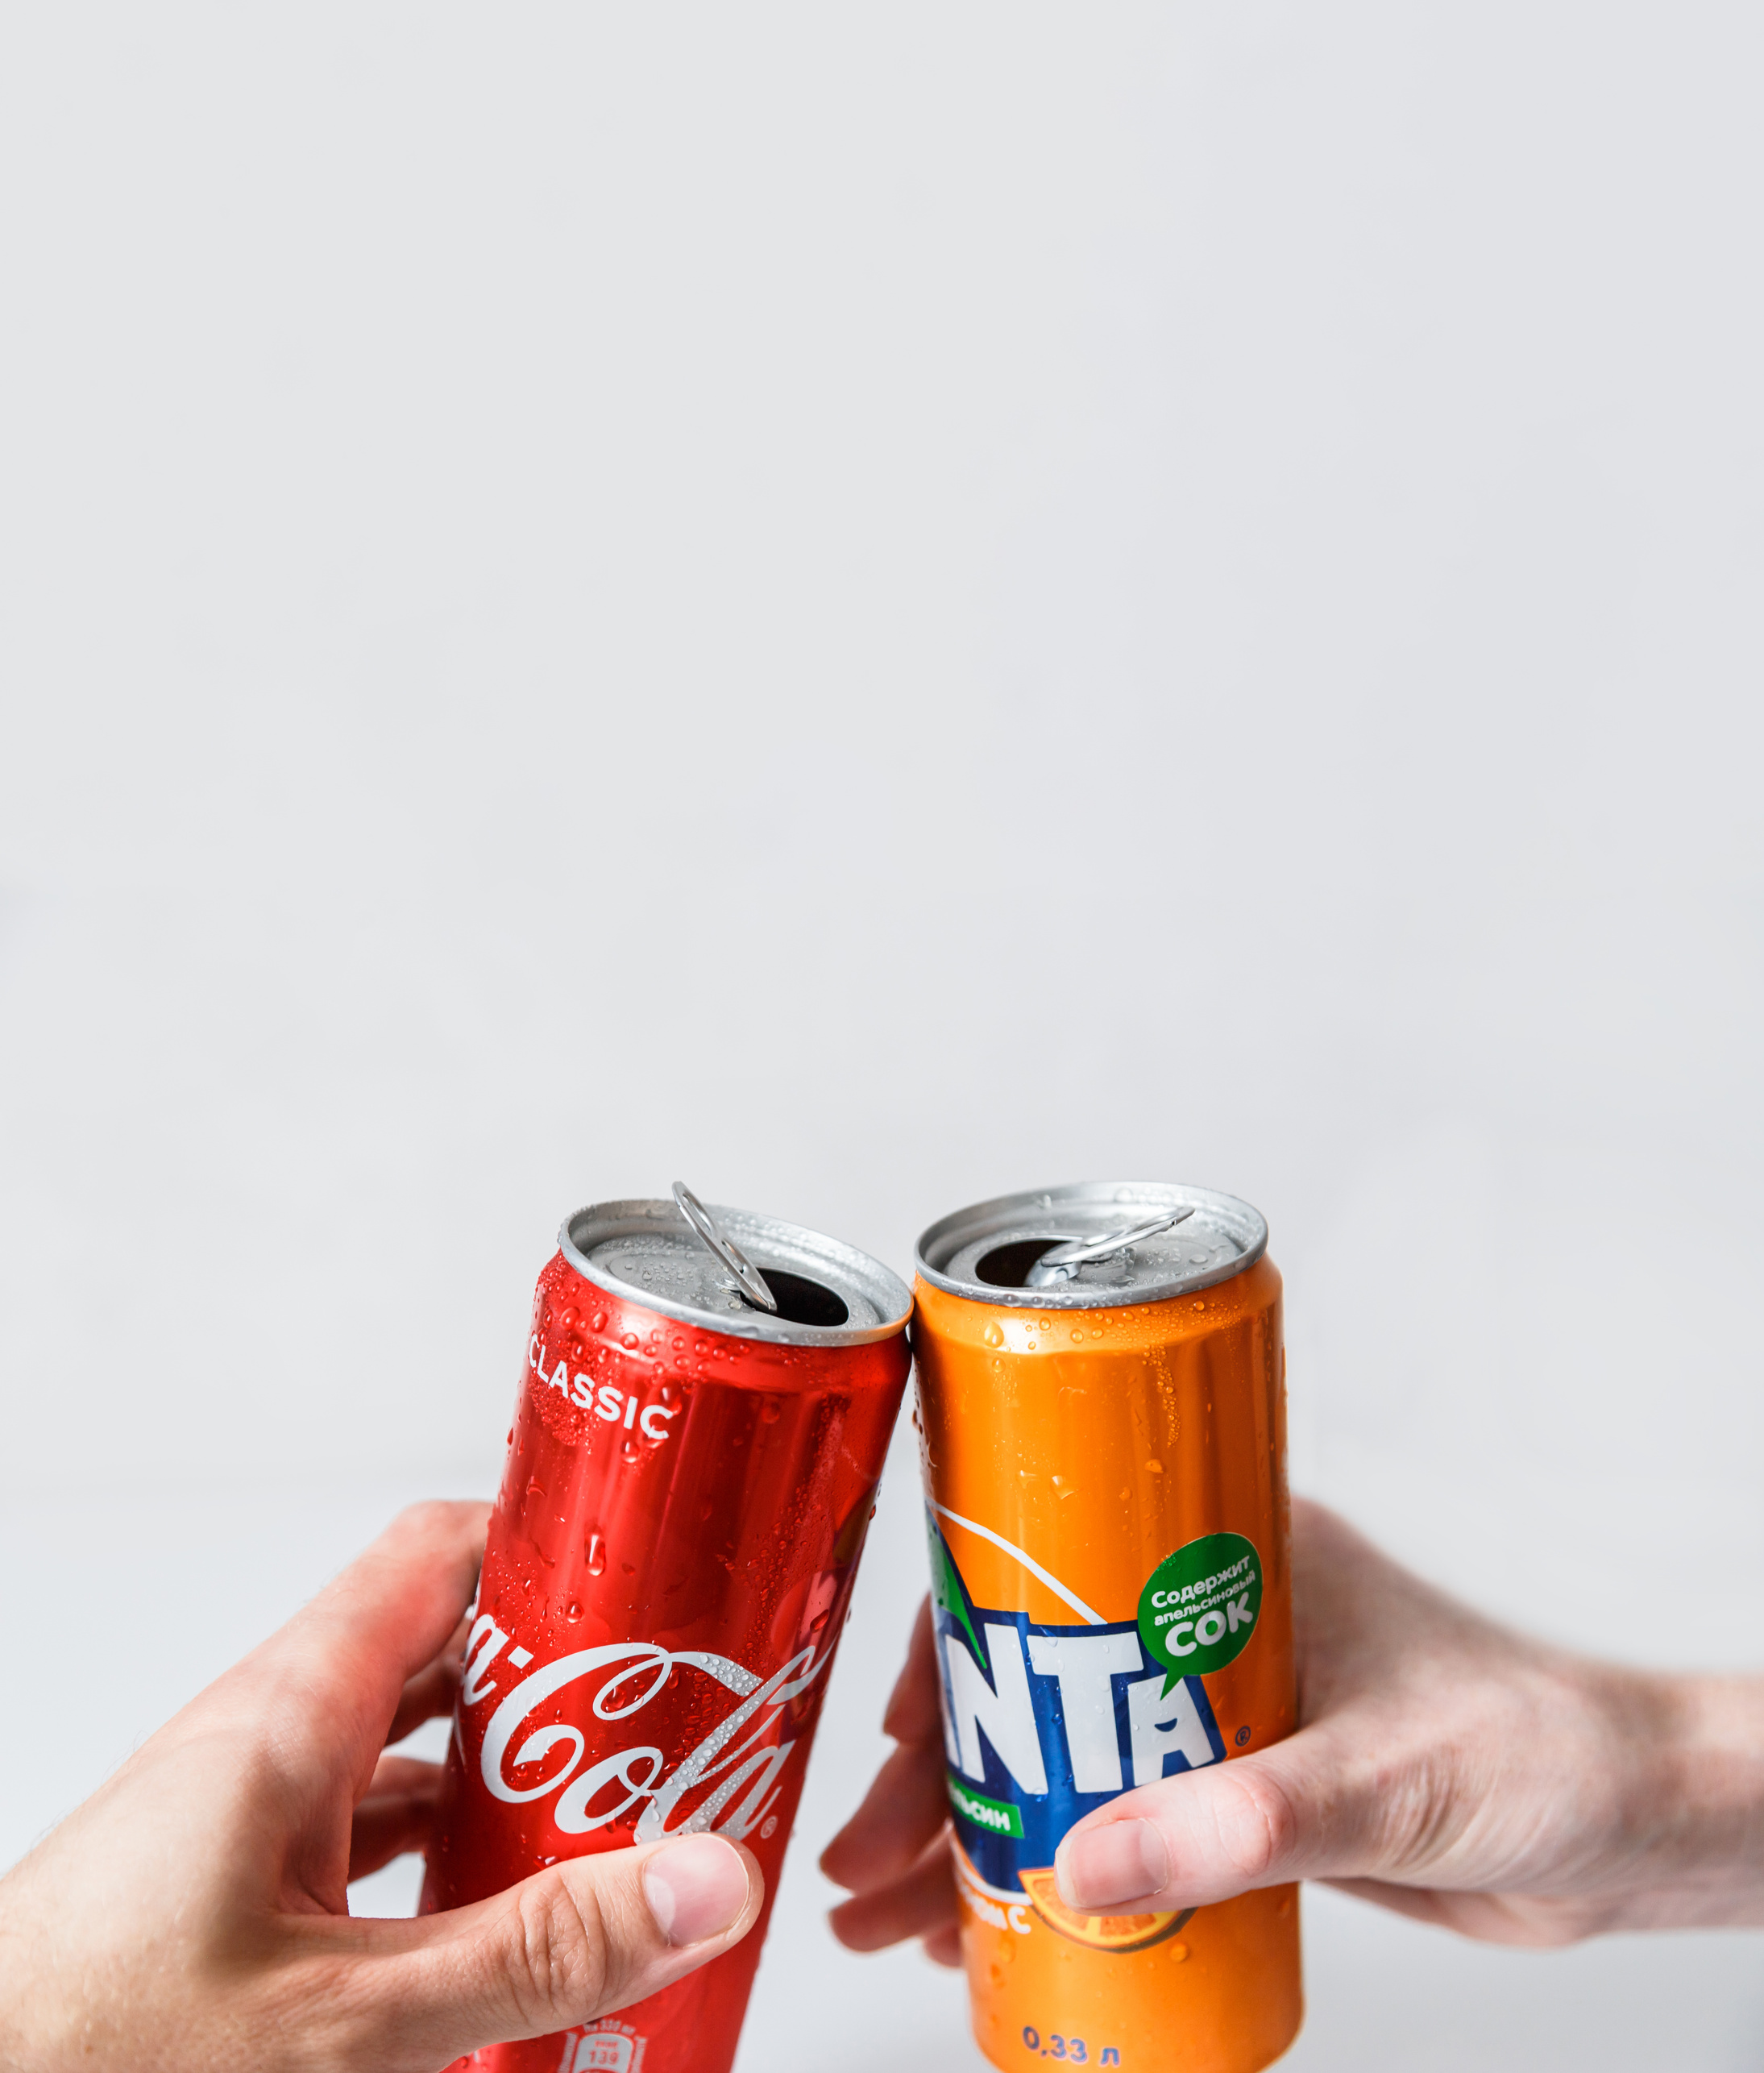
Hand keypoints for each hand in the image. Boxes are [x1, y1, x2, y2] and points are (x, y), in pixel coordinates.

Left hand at [0, 1502, 761, 2071]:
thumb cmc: (90, 2052)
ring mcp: (247, 1817)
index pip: (441, 1551)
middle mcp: (270, 1741)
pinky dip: (447, 1863)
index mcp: (292, 1714)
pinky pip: (368, 1837)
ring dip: (509, 1784)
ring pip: (411, 1755)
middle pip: (448, 1654)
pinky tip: (500, 1932)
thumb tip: (700, 1882)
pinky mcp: (231, 1892)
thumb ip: (531, 1953)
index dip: (554, 1539)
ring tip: (618, 1829)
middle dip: (567, 1684)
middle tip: (676, 1724)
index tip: (657, 1570)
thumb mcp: (345, 2022)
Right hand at [822, 1499, 1763, 1953]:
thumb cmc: (1542, 1746)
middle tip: (867, 1863)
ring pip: (1058, 1756)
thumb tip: (1085, 1863)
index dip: (953, 1643)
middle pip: (1031, 1677)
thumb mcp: (1385, 1776)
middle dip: (938, 1772)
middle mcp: (1205, 1616)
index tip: (890, 1729)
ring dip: (973, 1832)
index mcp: (1230, 1548)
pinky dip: (1046, 1869)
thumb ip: (1244, 1821)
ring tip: (896, 1918)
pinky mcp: (1240, 1786)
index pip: (1049, 1566)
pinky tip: (994, 1924)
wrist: (1630, 1829)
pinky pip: (1113, 1818)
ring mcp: (1216, 1704)